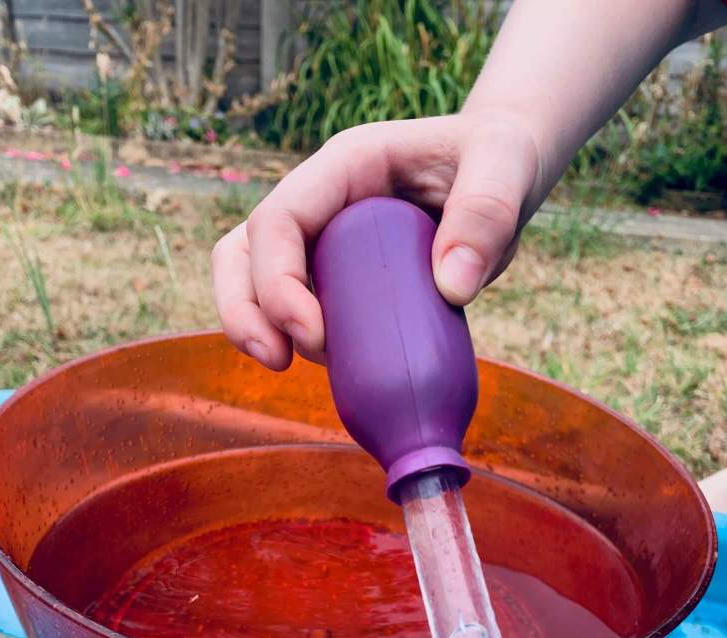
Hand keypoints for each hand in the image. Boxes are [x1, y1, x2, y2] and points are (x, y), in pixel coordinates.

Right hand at [212, 112, 541, 369]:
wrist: (501, 175)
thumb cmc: (498, 159)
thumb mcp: (506, 168)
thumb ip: (485, 216)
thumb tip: (451, 288)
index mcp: (344, 168)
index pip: (279, 219)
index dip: (279, 281)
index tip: (314, 336)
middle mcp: (319, 202)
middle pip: (243, 251)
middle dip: (246, 310)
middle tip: (278, 362)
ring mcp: (320, 238)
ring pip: (251, 278)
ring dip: (254, 326)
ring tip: (286, 366)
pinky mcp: (334, 273)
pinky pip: (290, 305)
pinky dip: (294, 338)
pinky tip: (332, 367)